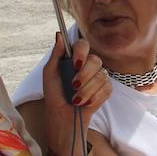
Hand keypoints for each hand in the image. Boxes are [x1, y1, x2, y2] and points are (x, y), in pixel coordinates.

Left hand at [41, 32, 111, 155]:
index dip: (81, 52)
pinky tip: (85, 104)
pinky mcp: (106, 91)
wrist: (62, 121)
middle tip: (73, 86)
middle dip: (84, 75)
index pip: (83, 45)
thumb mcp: (49, 76)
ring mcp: (99, 79)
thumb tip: (59, 34)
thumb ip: (55, 55)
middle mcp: (89, 67)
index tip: (75, 63)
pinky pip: (107, 89)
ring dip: (86, 91)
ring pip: (102, 76)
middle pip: (95, 60)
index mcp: (74, 60)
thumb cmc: (54, 98)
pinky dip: (94, 98)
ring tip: (76, 100)